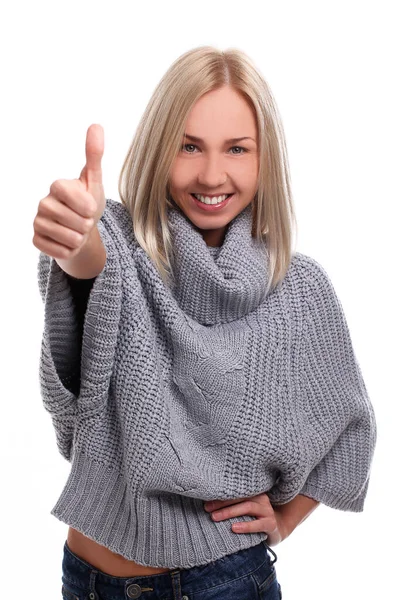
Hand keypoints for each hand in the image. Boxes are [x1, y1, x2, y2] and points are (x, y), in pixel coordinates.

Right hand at [33, 124, 105, 259]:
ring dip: (80, 238)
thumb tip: (96, 125)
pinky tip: (68, 242)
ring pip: (68, 238)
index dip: (87, 206)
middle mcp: (43, 202)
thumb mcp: (95, 181)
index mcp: (57, 186)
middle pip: (74, 221)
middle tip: (84, 221)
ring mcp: (38, 222)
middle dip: (86, 225)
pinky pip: (59, 251)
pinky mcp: (36, 240)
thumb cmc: (88, 204)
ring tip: (78, 231)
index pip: (74, 196)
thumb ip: (94, 155)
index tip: (90, 207)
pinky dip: (70, 250)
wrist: (82, 230)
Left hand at [204, 493, 287, 546]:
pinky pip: (258, 524)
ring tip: (215, 517)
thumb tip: (207, 503)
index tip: (205, 500)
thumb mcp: (244, 509)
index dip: (220, 494)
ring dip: (230, 512)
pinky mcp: (271, 524)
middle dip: (222, 502)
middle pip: (240, 497)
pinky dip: (245, 526)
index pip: (235, 490)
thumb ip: (232, 504)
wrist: (276, 529)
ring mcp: (267, 510)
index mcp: (253, 492)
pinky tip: (234, 528)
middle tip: (207, 509)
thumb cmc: (254, 517)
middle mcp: (261, 498)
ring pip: (248, 507)